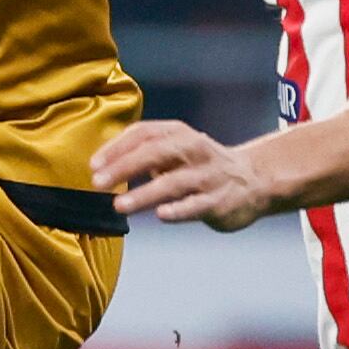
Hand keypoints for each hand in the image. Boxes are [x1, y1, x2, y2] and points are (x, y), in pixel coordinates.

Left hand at [92, 120, 277, 230]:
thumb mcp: (175, 149)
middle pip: (155, 152)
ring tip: (119, 205)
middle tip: (98, 182)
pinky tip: (161, 215)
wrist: (254, 179)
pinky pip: (196, 205)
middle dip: (124, 166)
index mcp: (178, 133)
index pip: (143, 133)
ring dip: (144, 193)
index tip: (94, 165)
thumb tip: (101, 166)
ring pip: (173, 183)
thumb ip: (143, 153)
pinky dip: (179, 210)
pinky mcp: (218, 201)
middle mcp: (193, 150)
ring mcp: (207, 176)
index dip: (117, 148)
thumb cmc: (200, 165)